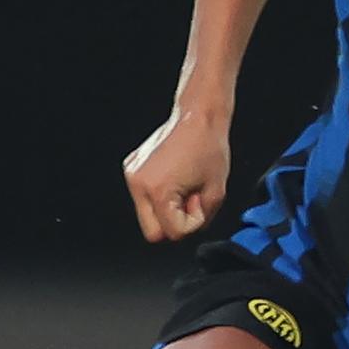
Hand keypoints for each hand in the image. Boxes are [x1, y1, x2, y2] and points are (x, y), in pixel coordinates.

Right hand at [120, 108, 231, 243]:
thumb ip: (204, 218)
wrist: (197, 116)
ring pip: (147, 214)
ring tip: (182, 186)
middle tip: (189, 201)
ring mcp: (132, 175)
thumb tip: (191, 225)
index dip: (191, 223)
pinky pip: (143, 196)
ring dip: (166, 208)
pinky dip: (158, 194)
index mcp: (158, 191)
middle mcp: (139, 184)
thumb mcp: (217, 192)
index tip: (198, 202)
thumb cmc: (209, 147)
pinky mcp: (132, 168)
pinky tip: (173, 177)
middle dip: (173, 222)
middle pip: (152, 232)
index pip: (171, 232)